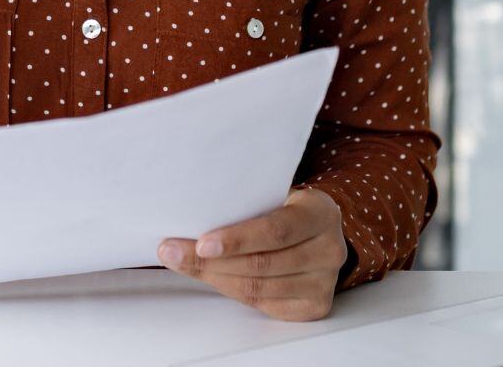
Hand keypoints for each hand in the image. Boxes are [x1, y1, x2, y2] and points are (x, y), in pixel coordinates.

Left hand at [157, 187, 346, 320]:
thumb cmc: (287, 210)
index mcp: (321, 213)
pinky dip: (230, 290)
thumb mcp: (275, 196)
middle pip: (262, 264)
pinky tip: (210, 277)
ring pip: (257, 287)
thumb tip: (190, 216)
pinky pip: (263, 303)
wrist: (317, 231)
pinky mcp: (314, 306)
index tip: (201, 243)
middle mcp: (329, 249)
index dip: (237, 239)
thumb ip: (246, 205)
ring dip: (213, 277)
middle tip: (173, 252)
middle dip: (210, 261)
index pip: (276, 230)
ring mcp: (325, 281)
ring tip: (181, 263)